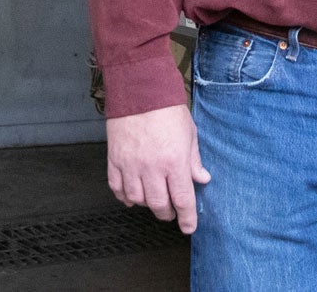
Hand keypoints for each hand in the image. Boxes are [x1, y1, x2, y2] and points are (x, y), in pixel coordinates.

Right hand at [105, 105, 211, 233]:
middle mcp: (152, 167)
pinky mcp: (114, 159)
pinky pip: (117, 187)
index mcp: (174, 161)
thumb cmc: (167, 109)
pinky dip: (124, 196)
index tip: (188, 227)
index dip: (187, 218)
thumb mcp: (190, 133)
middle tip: (171, 212)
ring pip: (137, 200)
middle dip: (167, 213)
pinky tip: (131, 196)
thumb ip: (194, 160)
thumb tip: (201, 179)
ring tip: (152, 200)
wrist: (139, 89)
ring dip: (146, 204)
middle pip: (158, 204)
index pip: (182, 199)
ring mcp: (131, 165)